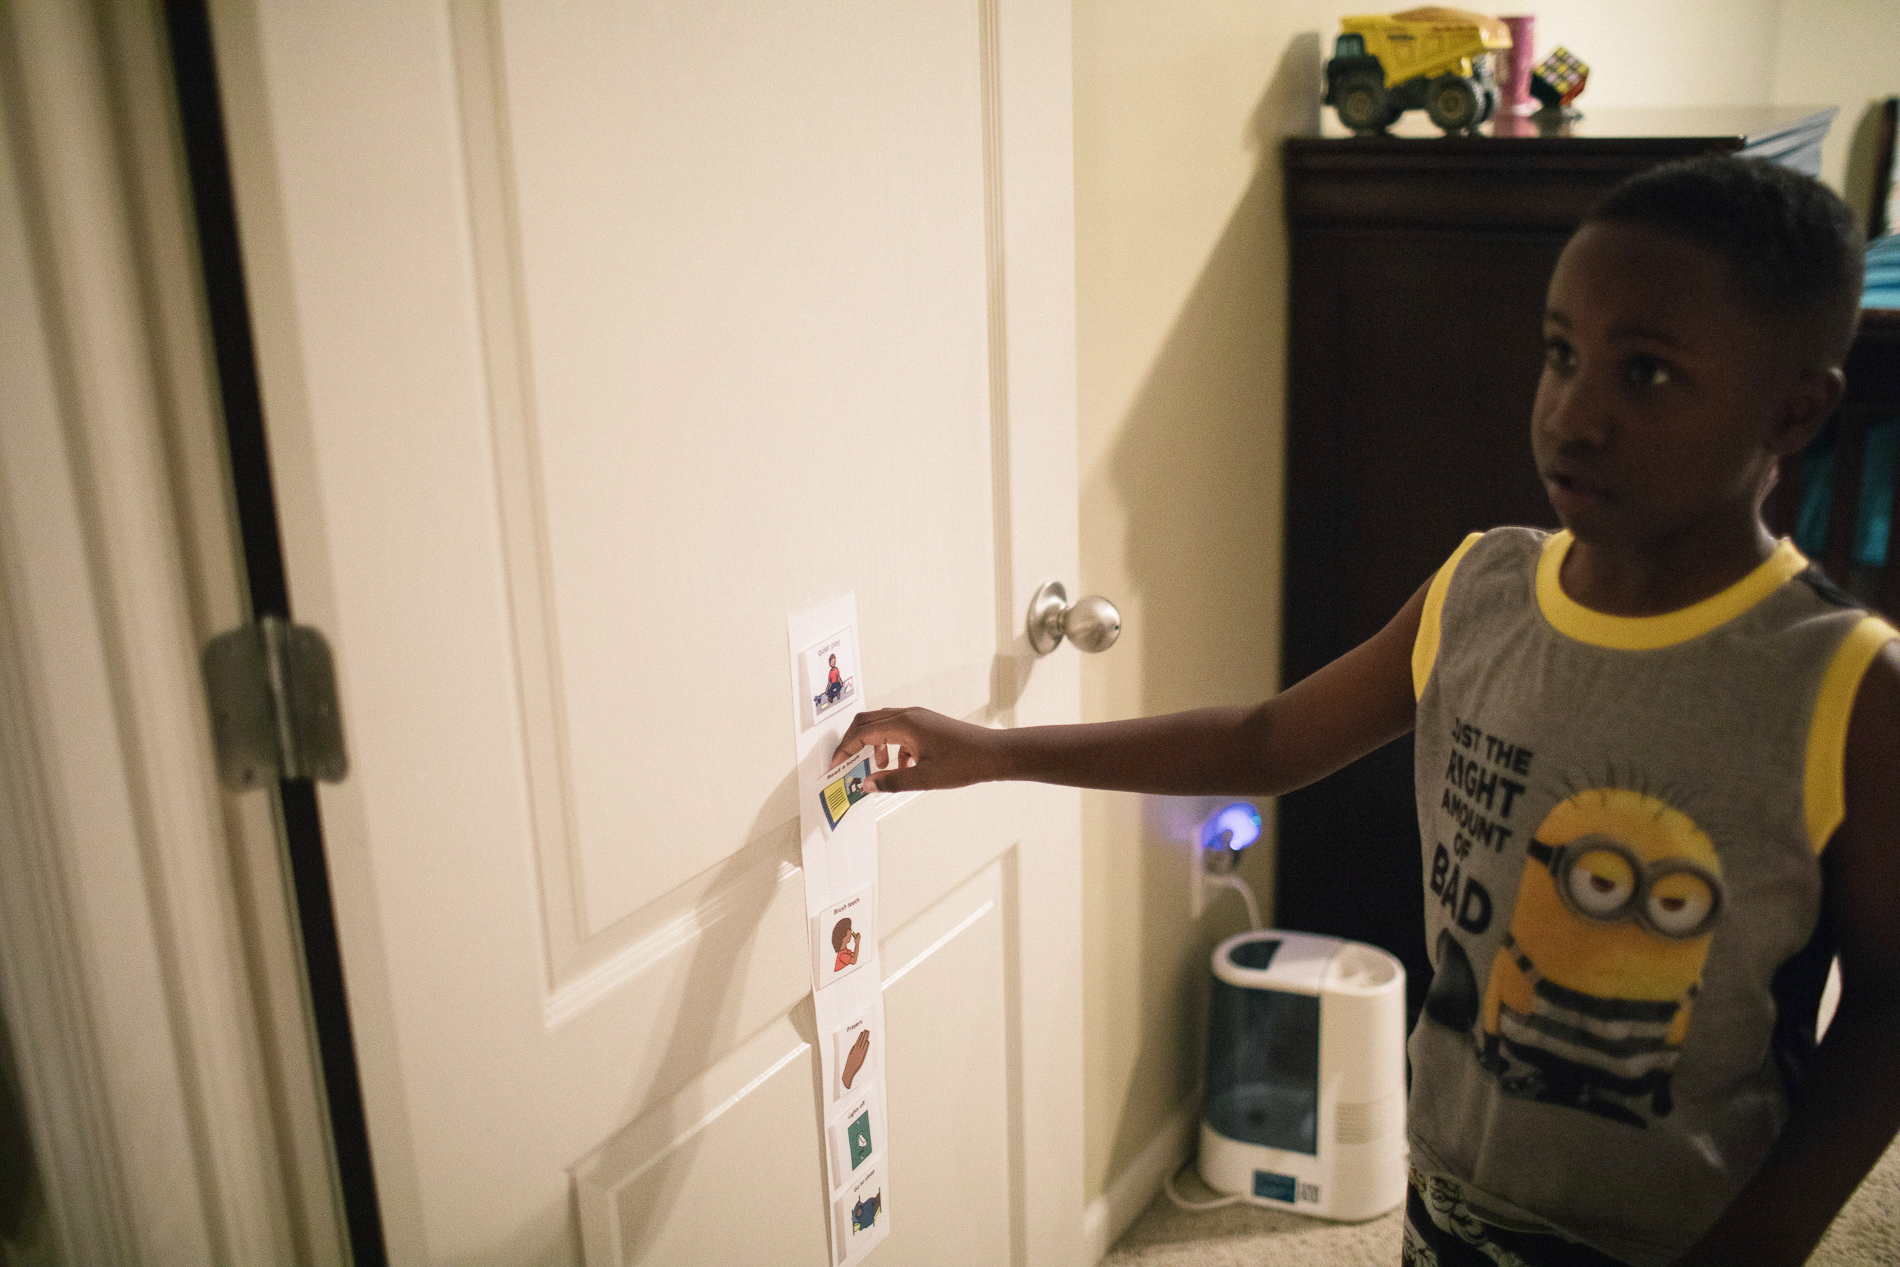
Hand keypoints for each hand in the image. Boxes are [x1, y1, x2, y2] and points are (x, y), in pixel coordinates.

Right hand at [829, 707, 1003, 791]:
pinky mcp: (927, 725)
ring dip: (874, 746)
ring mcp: (919, 718)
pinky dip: (893, 748)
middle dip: (853, 743)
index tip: (835, 764)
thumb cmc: (964, 763)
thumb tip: (866, 785)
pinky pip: (900, 731)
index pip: (862, 732)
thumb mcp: (924, 779)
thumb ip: (891, 782)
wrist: (994, 754)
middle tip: (844, 763)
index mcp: (905, 724)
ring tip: (880, 770)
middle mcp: (909, 715)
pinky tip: (903, 768)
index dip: (845, 749)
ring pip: (884, 726)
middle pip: (868, 722)